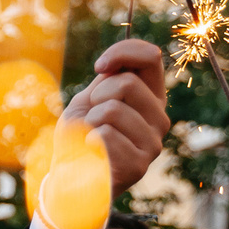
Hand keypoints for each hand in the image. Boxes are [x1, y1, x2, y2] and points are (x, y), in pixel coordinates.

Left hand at [63, 38, 170, 195]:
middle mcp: (160, 119)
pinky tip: (92, 153)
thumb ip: (108, 78)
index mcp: (151, 98)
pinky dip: (87, 141)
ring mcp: (153, 143)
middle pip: (126, 83)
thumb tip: (113, 61)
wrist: (68, 175)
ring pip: (112, 109)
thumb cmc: (80, 135)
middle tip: (92, 119)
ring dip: (89, 122)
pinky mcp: (139, 165)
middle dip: (96, 97)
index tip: (99, 67)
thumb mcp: (91, 99)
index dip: (121, 53)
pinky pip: (105, 135)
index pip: (150, 57)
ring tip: (91, 138)